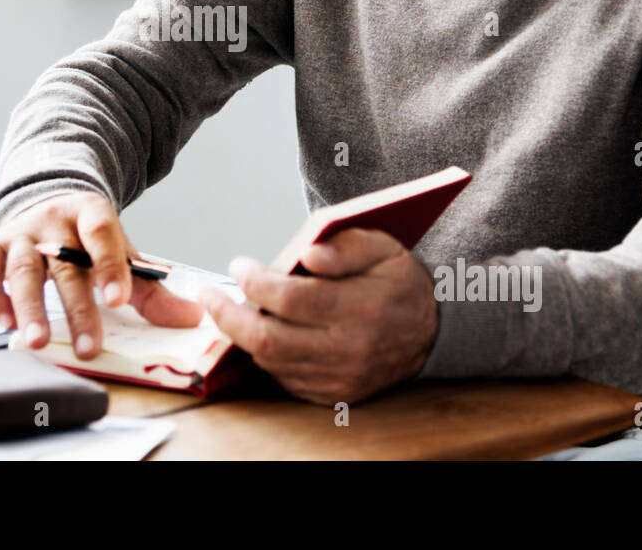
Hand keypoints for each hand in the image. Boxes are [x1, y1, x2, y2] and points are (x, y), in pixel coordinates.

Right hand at [0, 192, 203, 359]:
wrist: (48, 205)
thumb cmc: (89, 241)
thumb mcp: (122, 255)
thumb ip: (152, 289)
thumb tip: (193, 317)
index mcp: (91, 212)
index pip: (101, 233)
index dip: (110, 264)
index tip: (120, 300)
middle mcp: (53, 220)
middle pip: (65, 264)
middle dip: (77, 307)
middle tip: (88, 346)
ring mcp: (21, 233)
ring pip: (22, 269)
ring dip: (30, 306)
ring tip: (38, 341)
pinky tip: (4, 321)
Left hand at [199, 227, 439, 404]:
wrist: (432, 332)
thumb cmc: (399, 282)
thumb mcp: (383, 247)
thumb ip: (346, 246)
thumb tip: (307, 253)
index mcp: (360, 308)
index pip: (290, 299)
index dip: (255, 282)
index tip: (238, 265)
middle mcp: (348, 350)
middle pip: (269, 339)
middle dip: (229, 316)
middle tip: (209, 295)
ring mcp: (339, 378)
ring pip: (271, 362)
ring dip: (242, 335)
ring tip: (229, 308)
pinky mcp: (333, 394)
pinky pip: (284, 378)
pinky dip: (264, 355)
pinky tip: (257, 331)